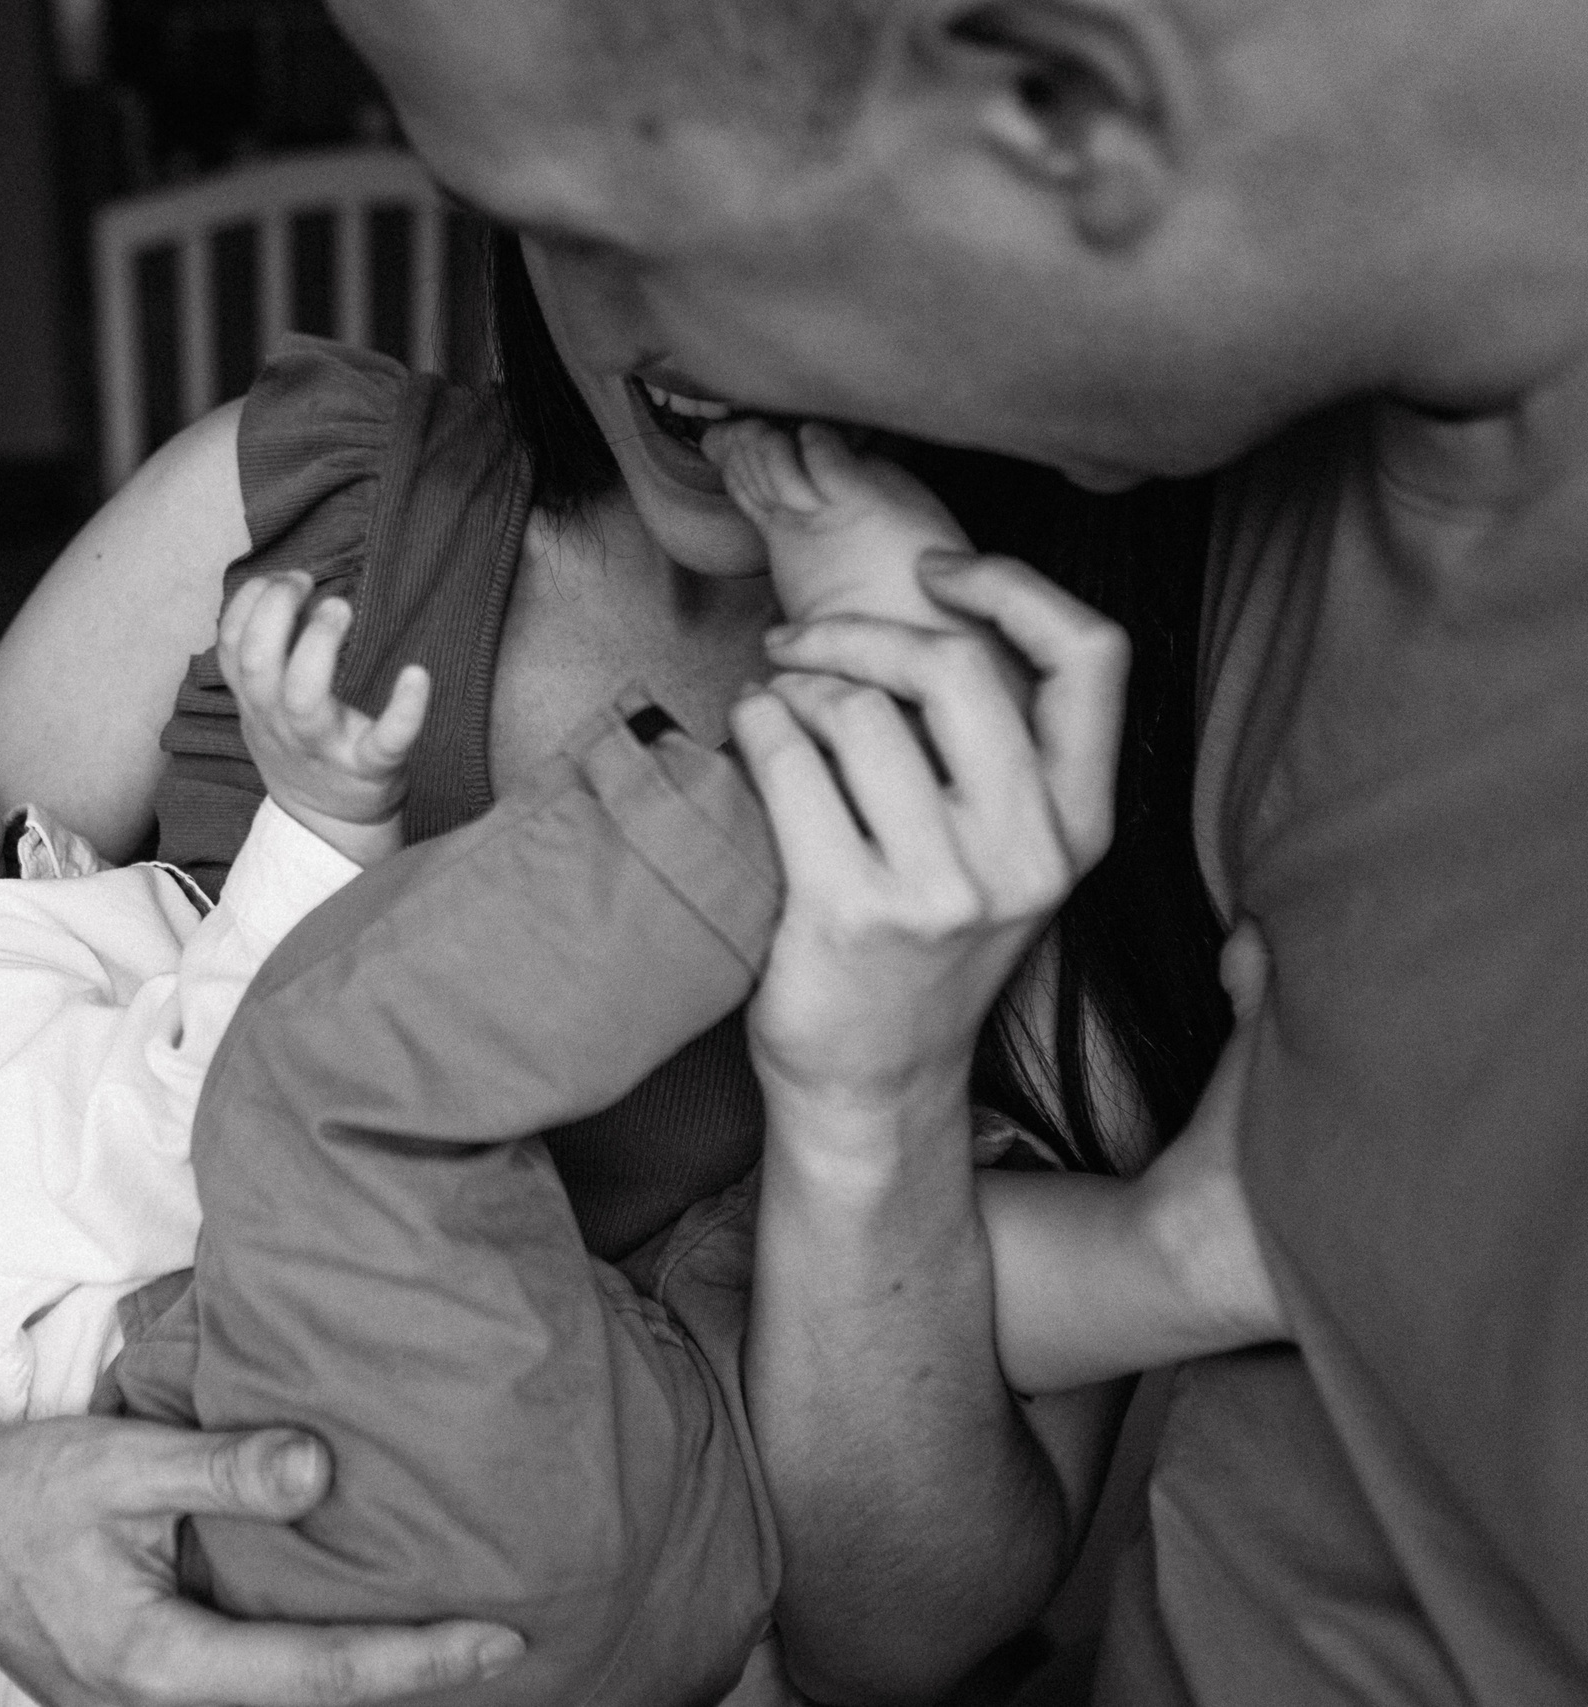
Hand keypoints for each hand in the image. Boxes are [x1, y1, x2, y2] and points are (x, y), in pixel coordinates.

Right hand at [0, 1412, 521, 1706]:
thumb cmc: (18, 1490)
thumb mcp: (117, 1460)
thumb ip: (221, 1467)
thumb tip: (324, 1470)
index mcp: (161, 1664)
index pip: (322, 1674)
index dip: (421, 1660)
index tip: (504, 1641)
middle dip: (406, 1685)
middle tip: (503, 1647)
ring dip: (355, 1682)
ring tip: (448, 1643)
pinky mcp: (144, 1696)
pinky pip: (246, 1696)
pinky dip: (307, 1674)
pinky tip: (351, 1635)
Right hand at [219, 570, 428, 865]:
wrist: (327, 824)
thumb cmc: (299, 747)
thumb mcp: (263, 707)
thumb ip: (263, 654)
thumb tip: (282, 586)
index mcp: (255, 703)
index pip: (232, 645)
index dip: (250, 601)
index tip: (282, 579)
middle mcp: (280, 723)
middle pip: (257, 663)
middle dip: (275, 610)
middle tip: (307, 583)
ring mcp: (324, 747)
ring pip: (302, 698)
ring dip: (317, 643)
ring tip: (339, 607)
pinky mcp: (370, 767)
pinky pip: (386, 740)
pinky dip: (405, 709)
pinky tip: (416, 675)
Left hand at [728, 551, 1129, 1153]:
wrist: (872, 1082)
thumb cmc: (922, 949)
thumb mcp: (1003, 857)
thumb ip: (997, 754)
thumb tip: (925, 610)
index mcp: (1080, 826)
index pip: (1092, 656)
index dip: (1013, 583)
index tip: (934, 571)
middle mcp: (1027, 855)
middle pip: (953, 664)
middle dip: (857, 629)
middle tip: (800, 641)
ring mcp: (942, 888)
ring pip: (855, 711)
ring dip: (791, 686)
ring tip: (771, 708)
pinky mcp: (852, 910)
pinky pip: (789, 762)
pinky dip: (755, 726)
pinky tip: (749, 739)